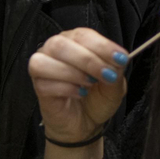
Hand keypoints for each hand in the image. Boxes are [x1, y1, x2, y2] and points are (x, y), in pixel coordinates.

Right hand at [28, 28, 130, 145]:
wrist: (85, 124)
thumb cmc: (96, 99)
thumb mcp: (114, 84)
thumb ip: (116, 70)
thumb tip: (119, 60)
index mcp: (74, 41)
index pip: (82, 35)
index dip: (102, 45)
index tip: (120, 58)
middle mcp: (55, 50)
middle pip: (60, 44)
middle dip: (88, 60)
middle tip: (108, 75)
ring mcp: (43, 68)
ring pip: (46, 61)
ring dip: (73, 73)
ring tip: (90, 85)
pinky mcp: (39, 88)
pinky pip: (45, 84)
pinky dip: (66, 89)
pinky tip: (80, 94)